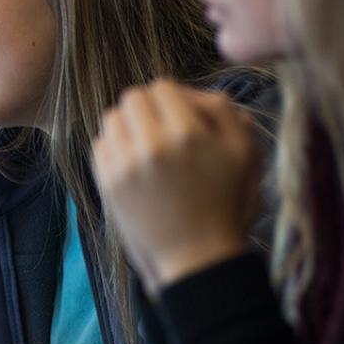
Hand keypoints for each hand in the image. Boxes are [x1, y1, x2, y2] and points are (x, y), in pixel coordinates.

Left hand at [92, 80, 260, 290]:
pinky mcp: (108, 183)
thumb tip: (202, 92)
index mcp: (187, 134)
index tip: (179, 114)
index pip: (162, 87)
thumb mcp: (243, 154)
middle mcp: (151, 145)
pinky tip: (132, 161)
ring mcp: (125, 165)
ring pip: (112, 118)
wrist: (196, 257)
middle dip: (147, 108)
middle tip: (161, 127)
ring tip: (146, 144)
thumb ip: (225, 113)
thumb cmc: (225, 204)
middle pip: (132, 98)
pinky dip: (114, 146)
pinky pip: (99, 144)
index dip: (172, 97)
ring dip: (128, 125)